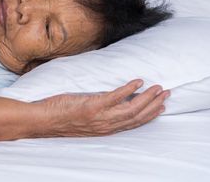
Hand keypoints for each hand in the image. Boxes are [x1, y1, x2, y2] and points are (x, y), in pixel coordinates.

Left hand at [37, 79, 169, 136]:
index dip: (149, 115)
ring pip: (131, 109)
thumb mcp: (84, 120)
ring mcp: (100, 117)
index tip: (161, 106)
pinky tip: (137, 82)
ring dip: (146, 97)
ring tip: (157, 87)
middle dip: (154, 105)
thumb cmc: (60, 118)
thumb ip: (98, 114)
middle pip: (137, 116)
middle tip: (166, 93)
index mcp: (105, 128)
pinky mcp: (92, 106)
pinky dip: (128, 90)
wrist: (43, 120)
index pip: (133, 123)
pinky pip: (115, 97)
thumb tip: (107, 102)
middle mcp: (106, 125)